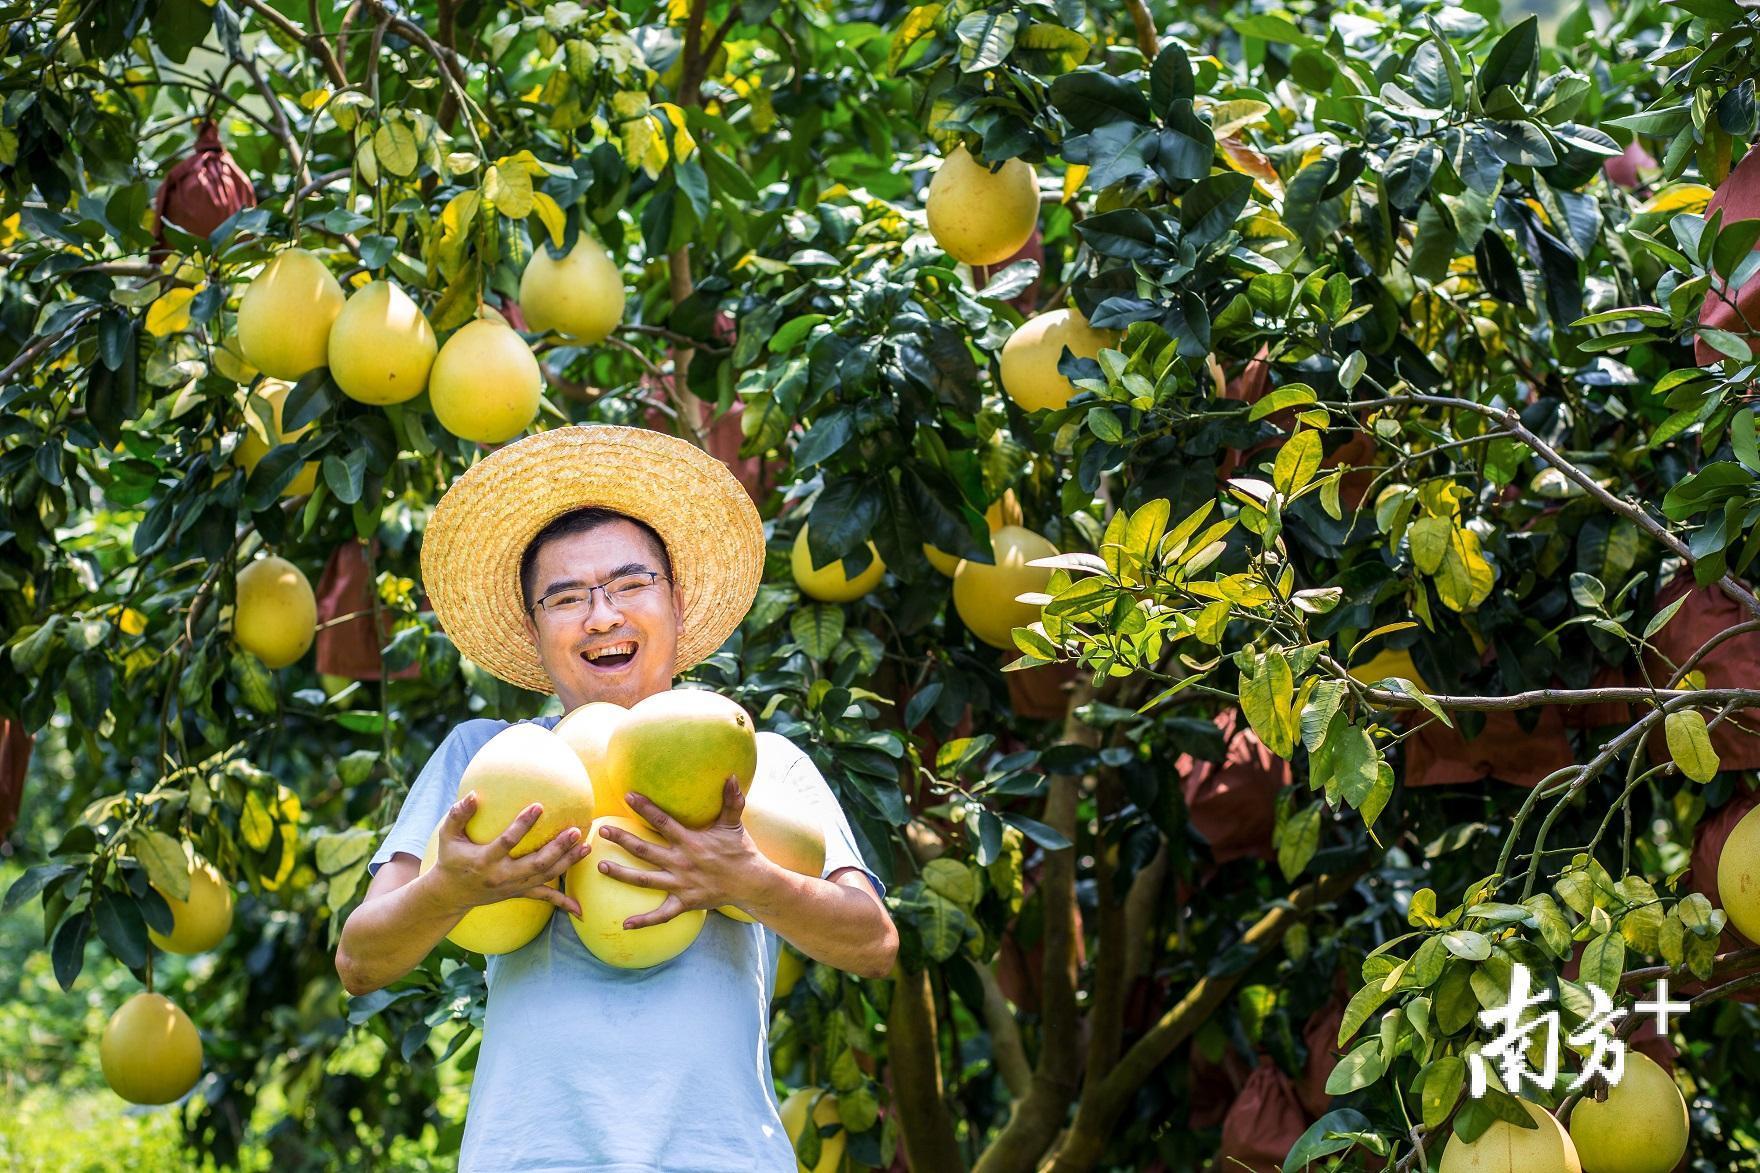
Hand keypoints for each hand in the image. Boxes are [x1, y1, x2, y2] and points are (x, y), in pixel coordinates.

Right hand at [427, 790, 591, 917]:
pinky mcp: (519, 893)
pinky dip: (562, 902)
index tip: (539, 806)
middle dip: (557, 848)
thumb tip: (474, 795)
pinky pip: (543, 897)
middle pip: (535, 864)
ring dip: (567, 863)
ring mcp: (512, 887)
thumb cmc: (451, 859)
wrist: (450, 895)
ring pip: (545, 877)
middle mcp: (502, 877)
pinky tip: (580, 908)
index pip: (507, 842)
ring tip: (586, 847)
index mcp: (485, 861)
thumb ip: (458, 815)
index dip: (523, 825)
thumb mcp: (447, 837)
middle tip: (575, 830)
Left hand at [595, 776, 770, 928]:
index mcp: (690, 841)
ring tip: (600, 867)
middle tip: (602, 831)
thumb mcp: (734, 824)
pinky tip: (625, 925)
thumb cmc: (741, 851)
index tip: (627, 797)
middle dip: (622, 840)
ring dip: (621, 874)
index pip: (662, 821)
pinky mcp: (684, 902)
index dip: (645, 808)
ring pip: (644, 880)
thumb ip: (731, 800)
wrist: (751, 883)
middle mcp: (681, 862)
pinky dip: (643, 921)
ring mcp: (680, 884)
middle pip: (644, 849)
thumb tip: (732, 776)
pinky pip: (661, 915)